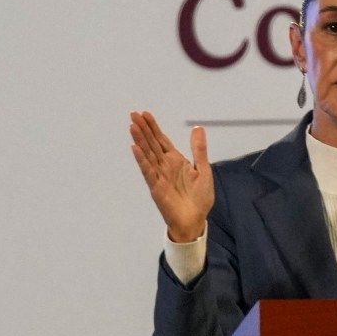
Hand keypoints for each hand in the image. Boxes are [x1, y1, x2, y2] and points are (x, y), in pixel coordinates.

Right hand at [128, 111, 213, 242]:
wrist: (195, 221)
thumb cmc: (199, 198)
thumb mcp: (203, 170)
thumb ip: (199, 149)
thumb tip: (198, 128)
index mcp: (176, 161)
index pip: (161, 140)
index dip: (153, 127)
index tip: (145, 114)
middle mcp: (165, 166)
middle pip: (152, 144)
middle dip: (143, 129)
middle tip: (133, 114)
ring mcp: (159, 176)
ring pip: (148, 154)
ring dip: (140, 140)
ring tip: (132, 126)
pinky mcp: (156, 187)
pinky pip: (148, 171)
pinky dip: (142, 160)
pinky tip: (136, 148)